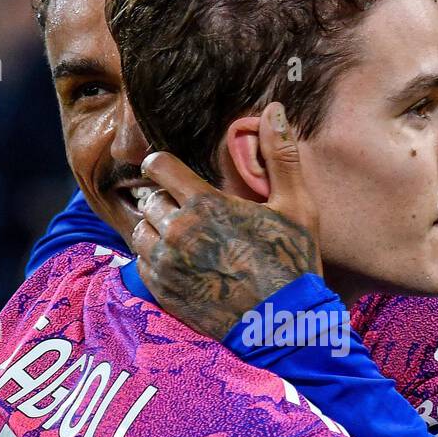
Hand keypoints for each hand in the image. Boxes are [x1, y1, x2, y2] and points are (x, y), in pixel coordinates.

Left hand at [131, 103, 321, 338]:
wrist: (282, 328)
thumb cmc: (293, 265)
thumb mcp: (296, 207)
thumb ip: (280, 155)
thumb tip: (274, 109)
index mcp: (205, 204)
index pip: (158, 166)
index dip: (162, 164)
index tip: (171, 171)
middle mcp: (177, 232)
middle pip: (149, 198)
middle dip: (165, 199)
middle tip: (188, 209)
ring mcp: (167, 264)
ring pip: (141, 231)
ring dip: (157, 228)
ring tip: (184, 236)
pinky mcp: (163, 292)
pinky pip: (143, 264)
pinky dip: (156, 258)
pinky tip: (182, 262)